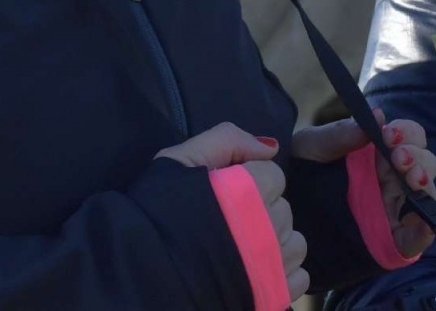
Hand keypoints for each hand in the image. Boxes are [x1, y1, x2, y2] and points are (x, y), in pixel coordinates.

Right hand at [155, 125, 307, 300]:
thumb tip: (270, 147)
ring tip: (241, 252)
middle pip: (283, 210)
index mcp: (250, 190)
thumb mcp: (178, 162)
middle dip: (261, 214)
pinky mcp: (273, 296)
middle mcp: (269, 226)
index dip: (249, 184)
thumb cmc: (155, 216)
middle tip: (228, 226)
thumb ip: (225, 140)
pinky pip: (297, 279)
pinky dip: (281, 276)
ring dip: (275, 245)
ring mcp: (274, 266)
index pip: (273, 177)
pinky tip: (253, 275)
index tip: (227, 197)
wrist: (138, 277)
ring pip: (295, 244)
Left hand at [291, 109, 435, 257]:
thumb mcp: (312, 147)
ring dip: (425, 182)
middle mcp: (391, 179)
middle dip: (417, 155)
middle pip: (424, 161)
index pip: (408, 137)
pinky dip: (427, 226)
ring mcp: (394, 209)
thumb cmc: (298, 176)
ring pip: (427, 193)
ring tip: (412, 177)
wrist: (282, 218)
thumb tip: (378, 115)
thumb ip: (341, 133)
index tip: (390, 134)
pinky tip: (421, 217)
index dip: (407, 132)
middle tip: (398, 156)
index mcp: (378, 153)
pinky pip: (420, 235)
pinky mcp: (393, 240)